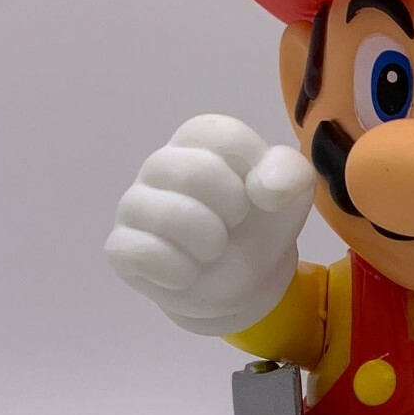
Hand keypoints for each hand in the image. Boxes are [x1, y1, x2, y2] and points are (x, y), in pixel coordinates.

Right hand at [105, 114, 316, 335]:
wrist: (247, 280)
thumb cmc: (262, 222)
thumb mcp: (292, 192)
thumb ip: (291, 172)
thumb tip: (265, 188)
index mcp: (200, 141)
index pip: (223, 134)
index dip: (256, 171)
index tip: (265, 196)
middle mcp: (161, 164)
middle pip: (195, 172)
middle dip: (232, 208)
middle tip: (235, 224)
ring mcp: (135, 205)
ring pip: (169, 215)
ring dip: (208, 243)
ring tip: (213, 250)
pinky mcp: (121, 246)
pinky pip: (143, 253)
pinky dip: (179, 271)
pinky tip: (188, 272)